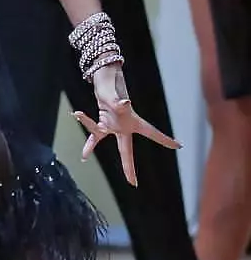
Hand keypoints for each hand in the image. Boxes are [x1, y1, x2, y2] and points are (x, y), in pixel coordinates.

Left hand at [74, 64, 179, 185]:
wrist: (103, 76)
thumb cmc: (111, 83)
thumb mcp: (113, 93)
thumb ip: (117, 102)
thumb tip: (124, 105)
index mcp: (131, 120)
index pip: (151, 132)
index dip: (164, 139)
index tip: (179, 146)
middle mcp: (122, 125)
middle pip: (126, 149)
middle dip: (128, 166)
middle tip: (133, 183)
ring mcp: (111, 124)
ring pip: (103, 138)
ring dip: (92, 146)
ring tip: (85, 156)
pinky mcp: (101, 121)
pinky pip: (93, 132)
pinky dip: (85, 135)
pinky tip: (80, 148)